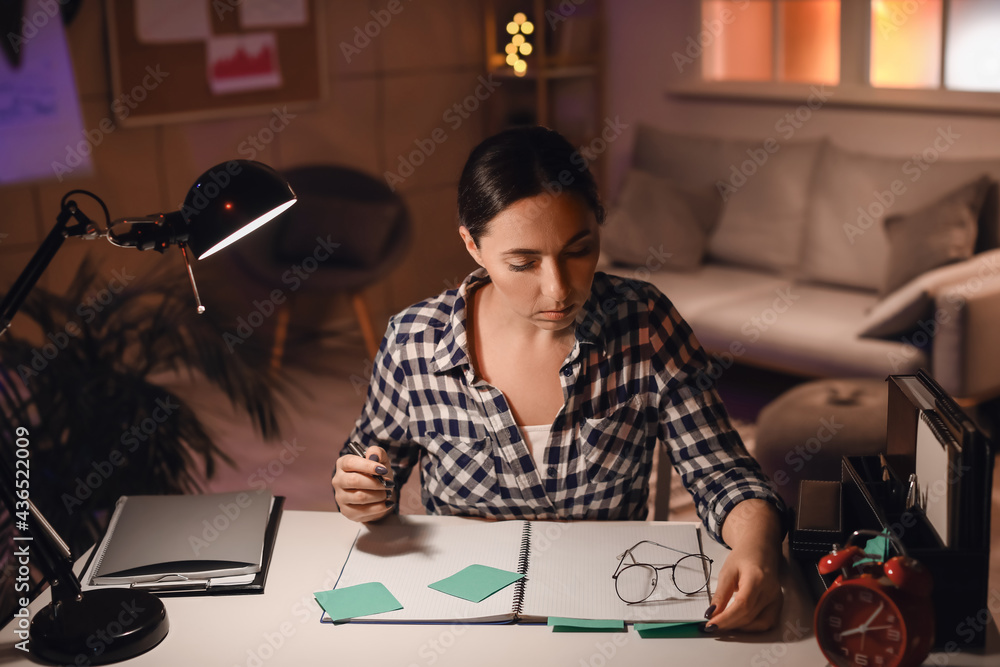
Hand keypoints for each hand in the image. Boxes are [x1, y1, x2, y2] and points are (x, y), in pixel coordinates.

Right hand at [332, 444, 395, 522]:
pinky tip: (387, 503)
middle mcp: (338, 480)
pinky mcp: (347, 511)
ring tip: (387, 493)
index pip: (351, 463)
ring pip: (360, 497)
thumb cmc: (377, 475)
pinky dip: (379, 507)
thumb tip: (373, 456)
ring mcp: (340, 497)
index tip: (383, 470)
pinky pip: (363, 511)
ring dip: (379, 495)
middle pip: (354, 481)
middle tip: (388, 484)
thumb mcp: (380, 460)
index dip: (368, 466)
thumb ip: (377, 453)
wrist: (377, 494)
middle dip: (375, 483)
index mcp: (343, 464)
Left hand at [706, 499, 783, 632]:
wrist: (760, 550)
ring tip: (724, 625)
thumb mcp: (727, 572)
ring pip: (759, 623)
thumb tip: (711, 614)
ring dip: (740, 628)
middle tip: (712, 626)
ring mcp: (776, 599)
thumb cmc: (743, 558)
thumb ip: (720, 594)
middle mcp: (770, 591)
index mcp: (757, 579)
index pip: (742, 605)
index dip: (726, 618)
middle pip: (749, 616)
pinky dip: (751, 627)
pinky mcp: (778, 604)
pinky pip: (766, 622)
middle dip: (729, 624)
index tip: (711, 624)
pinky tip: (738, 624)